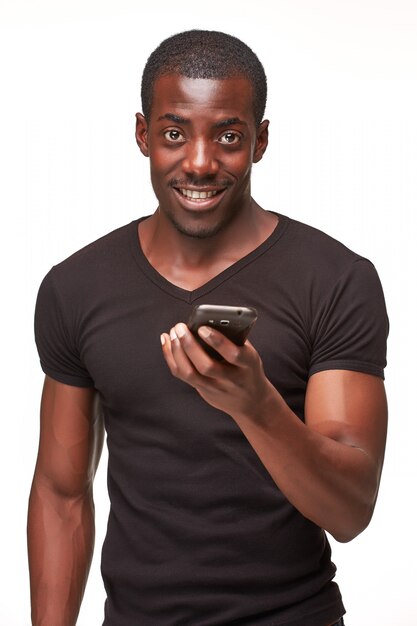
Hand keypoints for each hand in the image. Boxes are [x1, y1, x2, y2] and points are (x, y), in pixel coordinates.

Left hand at [160, 323, 275, 419]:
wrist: (251, 401)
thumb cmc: (247, 368)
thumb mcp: (250, 352)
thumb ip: (234, 338)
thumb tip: (209, 319)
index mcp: (248, 365)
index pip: (234, 355)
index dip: (218, 341)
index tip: (203, 328)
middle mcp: (231, 379)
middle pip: (206, 366)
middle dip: (189, 345)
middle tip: (180, 327)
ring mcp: (216, 388)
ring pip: (190, 373)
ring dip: (177, 351)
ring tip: (173, 333)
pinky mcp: (203, 391)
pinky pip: (182, 375)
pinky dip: (171, 357)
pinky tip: (167, 342)